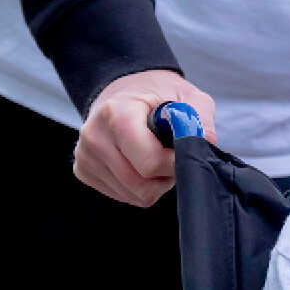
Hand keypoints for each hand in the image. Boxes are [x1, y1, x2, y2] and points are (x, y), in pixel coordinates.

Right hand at [73, 70, 218, 206]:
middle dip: (165, 177)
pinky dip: (139, 186)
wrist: (121, 92)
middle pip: (142, 185)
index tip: (183, 153)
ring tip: (155, 157)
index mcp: (116, 114)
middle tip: (170, 156)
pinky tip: (138, 163)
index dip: (174, 164)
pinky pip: (124, 196)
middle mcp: (94, 137)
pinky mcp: (83, 171)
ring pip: (134, 195)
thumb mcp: (186, 95)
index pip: (149, 162)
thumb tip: (205, 144)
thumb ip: (199, 118)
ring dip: (154, 183)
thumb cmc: (156, 95)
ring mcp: (85, 156)